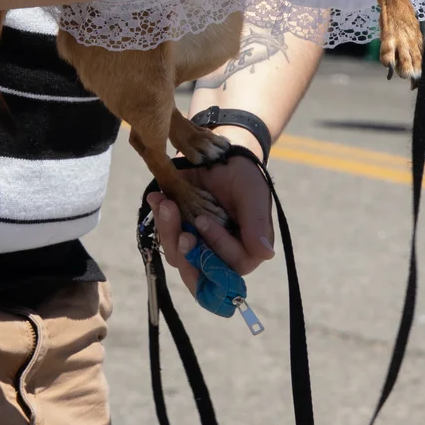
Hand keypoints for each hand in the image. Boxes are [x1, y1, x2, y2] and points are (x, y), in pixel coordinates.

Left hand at [147, 147, 274, 282]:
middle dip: (186, 252)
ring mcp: (197, 242)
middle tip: (182, 233)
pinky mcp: (178, 229)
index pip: (231, 267)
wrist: (220, 152)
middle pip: (200, 271)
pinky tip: (158, 198)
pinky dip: (159, 217)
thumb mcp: (252, 194)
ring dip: (169, 232)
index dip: (217, 248)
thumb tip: (266, 254)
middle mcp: (220, 252)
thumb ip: (257, 222)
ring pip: (178, 255)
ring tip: (166, 205)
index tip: (204, 221)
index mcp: (245, 249)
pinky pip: (165, 234)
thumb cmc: (243, 174)